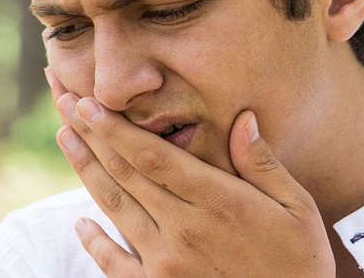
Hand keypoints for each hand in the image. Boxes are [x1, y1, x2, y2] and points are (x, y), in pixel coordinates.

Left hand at [45, 68, 334, 276]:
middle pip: (125, 173)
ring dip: (85, 170)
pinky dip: (94, 242)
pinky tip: (79, 222)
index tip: (89, 103)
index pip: (153, 156)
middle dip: (91, 134)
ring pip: (114, 207)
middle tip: (65, 104)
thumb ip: (263, 164)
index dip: (115, 128)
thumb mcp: (296, 209)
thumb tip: (244, 119)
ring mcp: (166, 263)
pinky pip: (115, 263)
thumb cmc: (298, 262)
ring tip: (65, 138)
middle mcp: (183, 229)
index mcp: (217, 202)